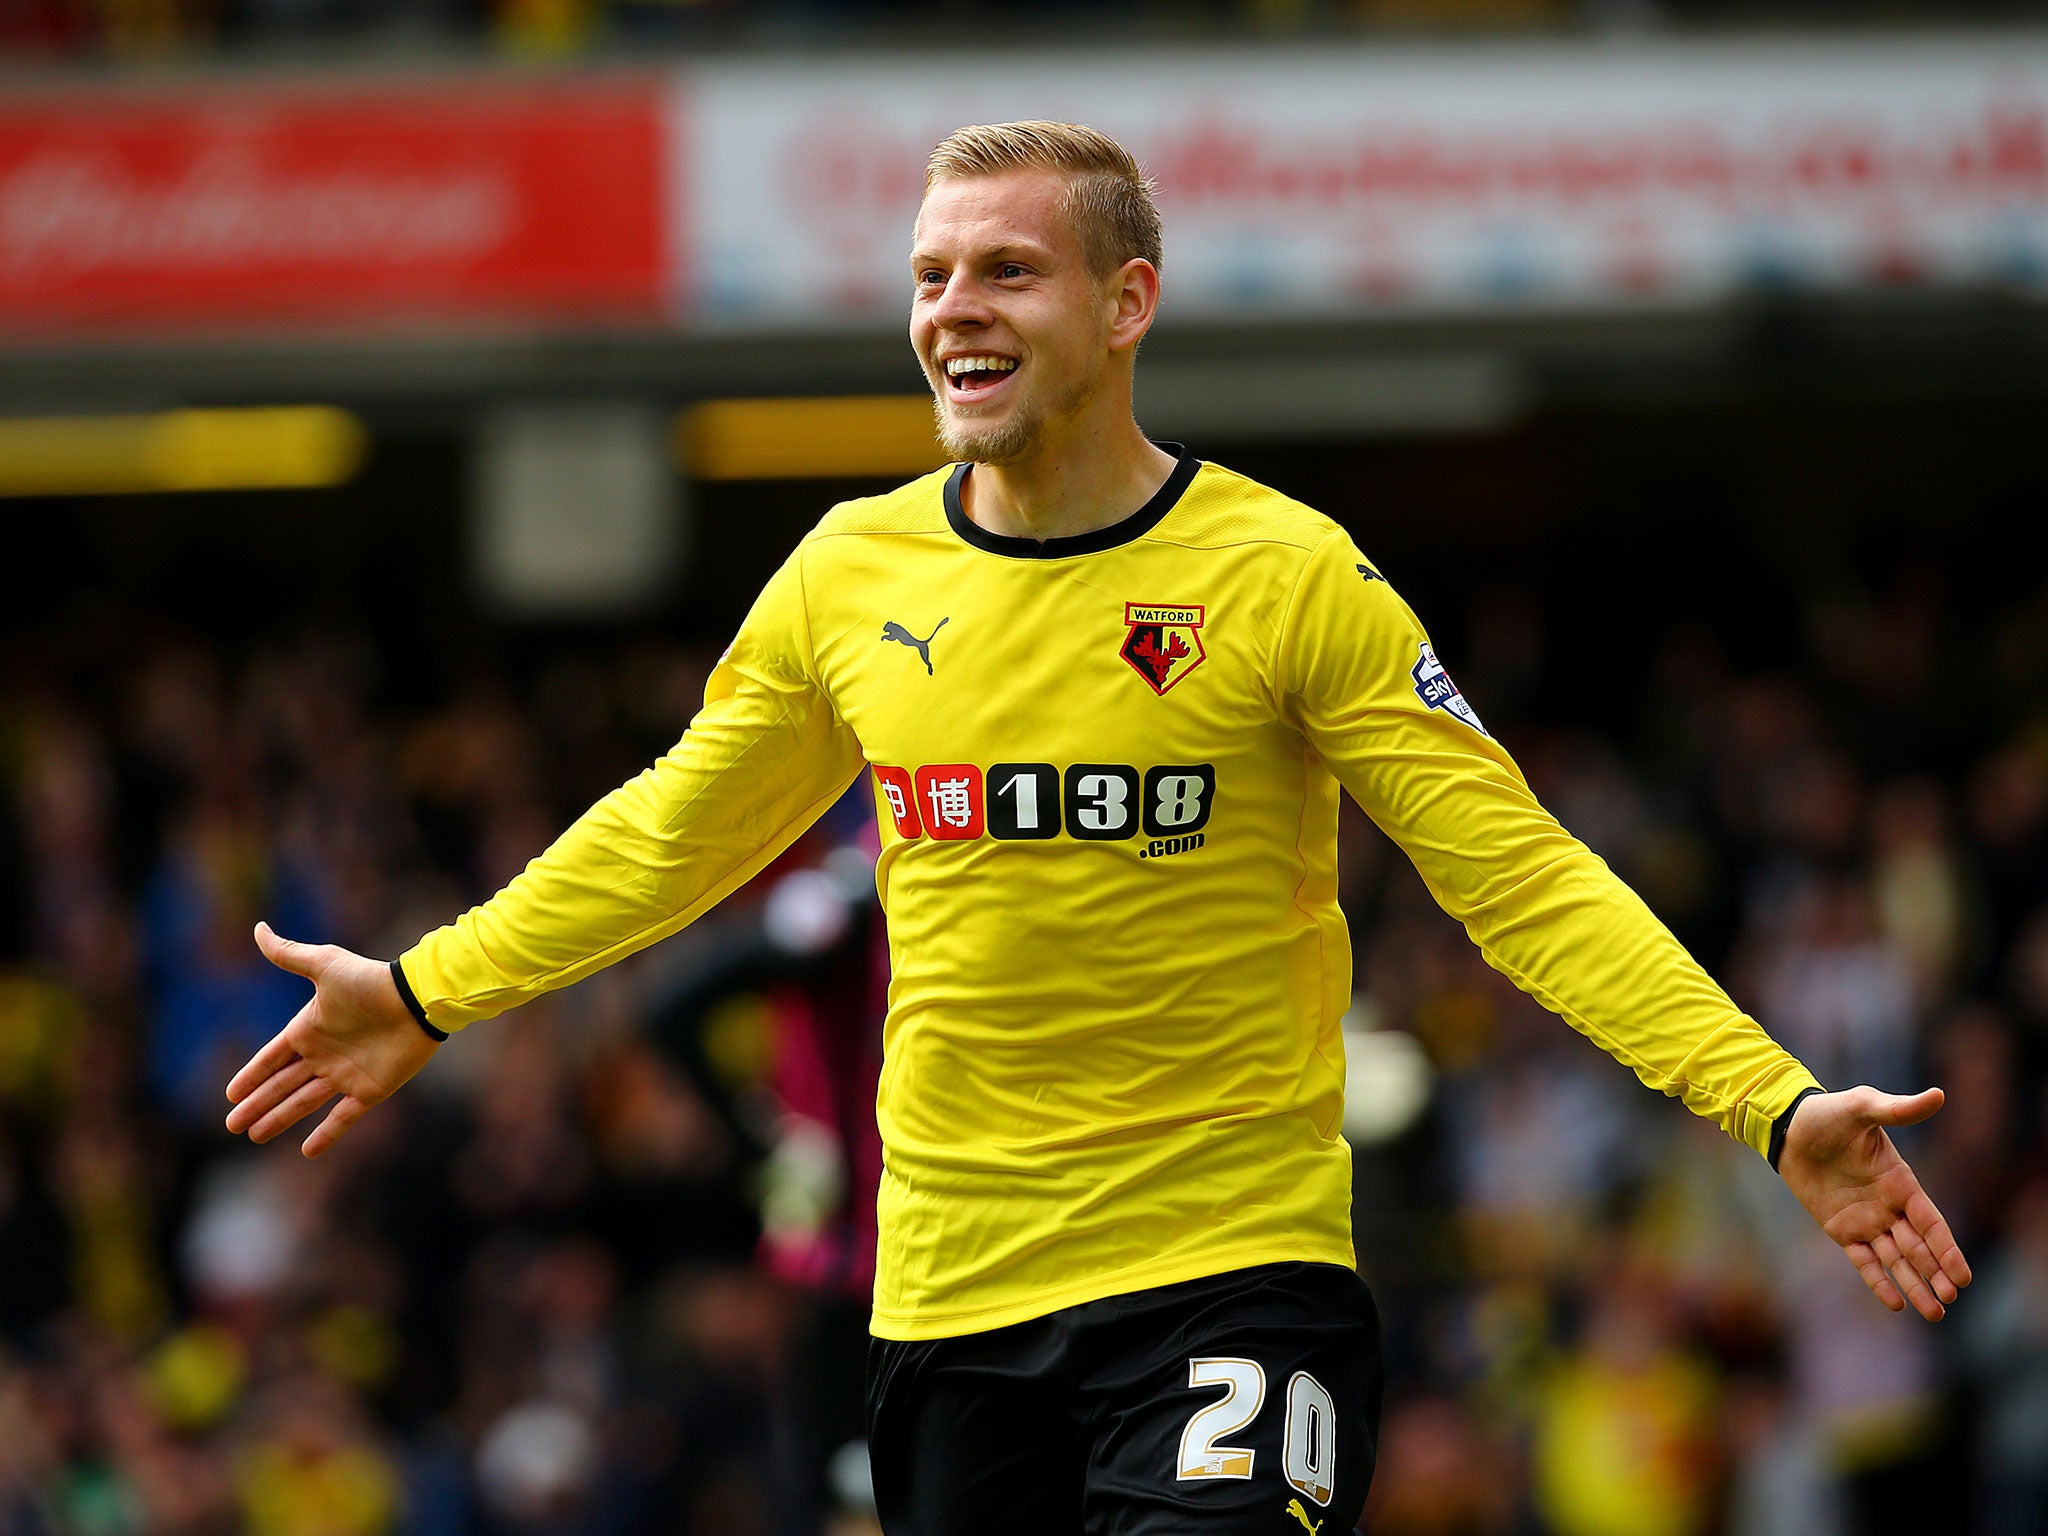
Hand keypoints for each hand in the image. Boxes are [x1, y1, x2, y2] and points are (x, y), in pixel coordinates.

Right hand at [225, 923, 438, 1157]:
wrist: (417, 1000)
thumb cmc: (371, 981)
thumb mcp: (325, 965)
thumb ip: (289, 954)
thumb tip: (257, 929)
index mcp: (309, 1029)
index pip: (271, 1058)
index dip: (251, 1075)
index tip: (229, 1095)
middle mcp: (324, 1055)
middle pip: (282, 1085)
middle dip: (257, 1104)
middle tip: (232, 1125)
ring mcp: (346, 1074)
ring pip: (304, 1103)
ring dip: (280, 1119)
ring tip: (255, 1135)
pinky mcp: (370, 1090)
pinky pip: (343, 1117)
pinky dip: (326, 1134)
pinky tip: (307, 1151)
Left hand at [1778, 1085, 1971, 1320]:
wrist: (1788, 1127)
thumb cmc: (1827, 1114)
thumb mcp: (1862, 1107)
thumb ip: (1898, 1109)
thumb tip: (1938, 1095)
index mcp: (1901, 1182)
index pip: (1932, 1223)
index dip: (1947, 1249)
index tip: (1962, 1276)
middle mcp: (1889, 1206)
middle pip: (1918, 1247)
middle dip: (1935, 1274)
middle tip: (1950, 1300)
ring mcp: (1865, 1219)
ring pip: (1896, 1259)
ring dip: (1914, 1284)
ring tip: (1933, 1313)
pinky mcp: (1840, 1228)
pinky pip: (1863, 1260)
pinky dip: (1878, 1280)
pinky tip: (1895, 1303)